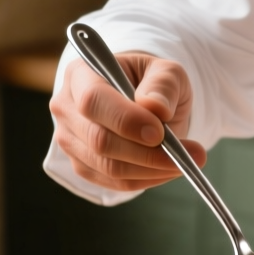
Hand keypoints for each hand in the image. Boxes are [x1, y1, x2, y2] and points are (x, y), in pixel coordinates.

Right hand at [49, 52, 206, 192]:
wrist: (145, 100)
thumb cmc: (152, 82)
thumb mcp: (167, 71)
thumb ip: (163, 84)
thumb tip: (156, 108)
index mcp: (80, 74)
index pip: (93, 100)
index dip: (125, 120)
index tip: (159, 132)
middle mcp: (66, 107)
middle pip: (99, 140)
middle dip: (146, 152)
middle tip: (187, 153)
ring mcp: (70, 140)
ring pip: (108, 167)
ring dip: (152, 169)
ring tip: (186, 161)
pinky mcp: (83, 165)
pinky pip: (115, 182)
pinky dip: (147, 179)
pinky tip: (169, 169)